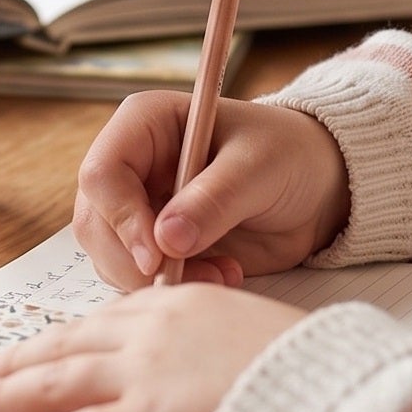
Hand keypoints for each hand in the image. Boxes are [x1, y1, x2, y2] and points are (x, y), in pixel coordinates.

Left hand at [0, 283, 302, 411]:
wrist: (332, 394)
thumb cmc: (315, 375)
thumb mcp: (261, 339)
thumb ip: (221, 350)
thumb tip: (211, 374)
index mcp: (183, 305)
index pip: (105, 320)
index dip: (64, 338)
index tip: (37, 347)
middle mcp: (150, 331)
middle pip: (67, 345)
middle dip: (18, 361)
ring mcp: (141, 375)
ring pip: (54, 383)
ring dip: (4, 396)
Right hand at [74, 92, 350, 288]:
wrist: (316, 188)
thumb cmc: (287, 155)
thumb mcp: (258, 168)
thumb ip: (214, 200)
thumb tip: (166, 239)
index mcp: (145, 124)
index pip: (101, 172)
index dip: (121, 217)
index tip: (157, 256)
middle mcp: (131, 165)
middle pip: (95, 222)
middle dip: (135, 261)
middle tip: (189, 279)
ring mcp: (139, 206)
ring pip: (109, 256)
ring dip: (157, 279)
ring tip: (221, 274)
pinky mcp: (154, 243)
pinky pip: (136, 276)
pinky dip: (172, 288)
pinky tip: (221, 276)